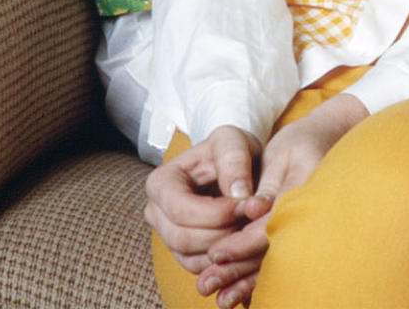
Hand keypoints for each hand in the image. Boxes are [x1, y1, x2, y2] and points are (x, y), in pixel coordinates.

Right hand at [144, 126, 260, 277]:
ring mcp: (166, 234)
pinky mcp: (182, 252)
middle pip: (183, 239)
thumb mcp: (232, 140)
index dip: (215, 214)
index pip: (181, 210)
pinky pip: (200, 268)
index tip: (245, 206)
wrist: (232, 163)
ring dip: (225, 250)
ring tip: (250, 230)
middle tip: (252, 222)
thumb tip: (239, 195)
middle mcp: (156, 212)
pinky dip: (224, 263)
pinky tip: (244, 243)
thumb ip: (234, 161)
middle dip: (222, 235)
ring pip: (191, 258)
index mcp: (160, 182)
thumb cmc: (228, 149)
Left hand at [198, 93, 368, 306]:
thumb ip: (271, 185)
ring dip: (241, 280)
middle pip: (265, 253)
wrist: (322, 145)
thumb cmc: (303, 145)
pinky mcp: (288, 236)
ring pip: (266, 262)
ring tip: (216, 299)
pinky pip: (269, 260)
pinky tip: (233, 296)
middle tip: (206, 285)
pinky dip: (251, 277)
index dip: (242, 243)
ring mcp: (297, 233)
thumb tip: (255, 208)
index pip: (268, 228)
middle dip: (236, 271)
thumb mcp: (287, 155)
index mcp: (305, 201)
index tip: (215, 254)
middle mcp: (303, 223)